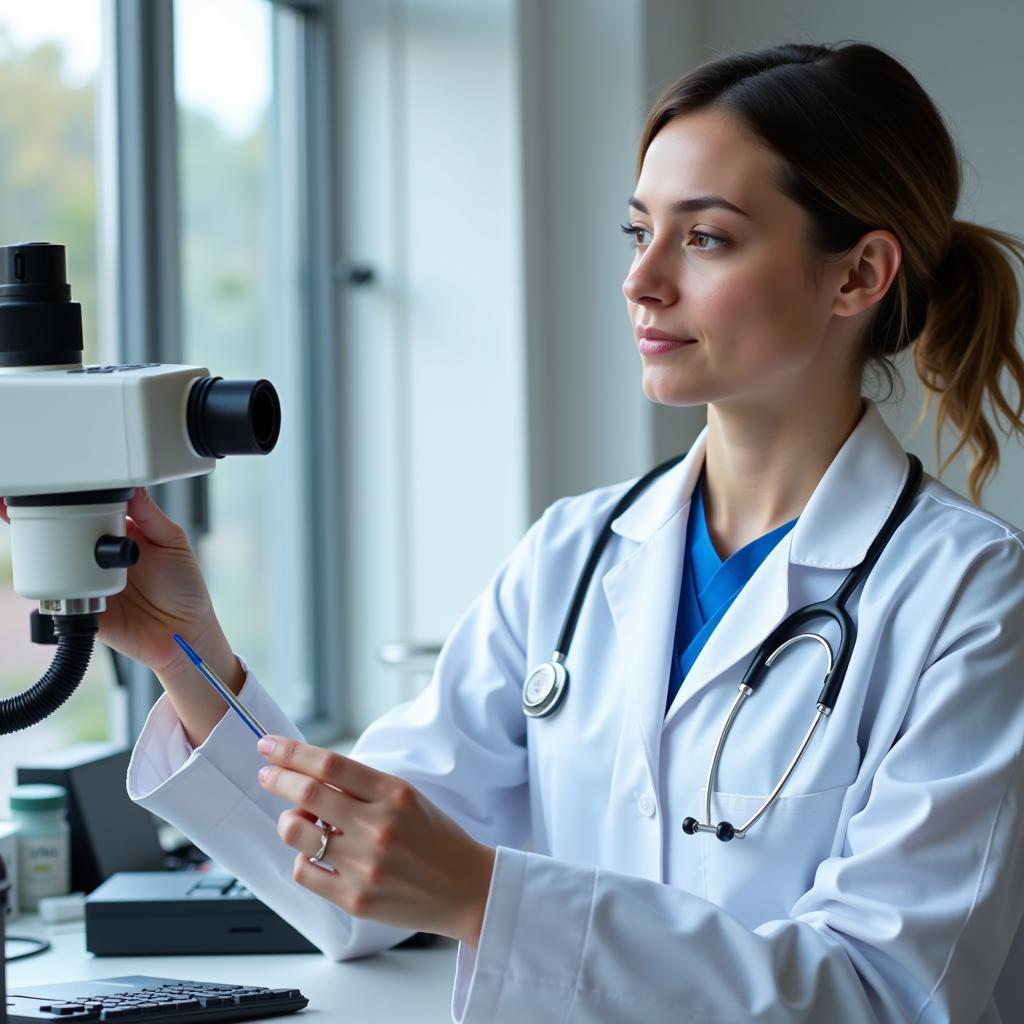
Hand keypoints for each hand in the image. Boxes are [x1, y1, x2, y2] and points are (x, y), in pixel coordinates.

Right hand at [0, 489, 223, 677]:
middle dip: (57, 522)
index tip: (69, 489)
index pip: (93, 509)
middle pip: (67, 532)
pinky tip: (63, 578)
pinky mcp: (81, 606)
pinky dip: (55, 585)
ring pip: (57, 561)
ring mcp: (88, 580)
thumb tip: (131, 486)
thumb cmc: (184, 587)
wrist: (184, 632)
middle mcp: (100, 555)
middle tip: (63, 518)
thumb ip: (151, 515)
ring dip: (55, 552)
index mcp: (122, 534)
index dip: (78, 500)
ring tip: (69, 549)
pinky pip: (59, 594)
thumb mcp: (173, 542)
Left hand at [256, 736, 495, 946]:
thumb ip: (363, 786)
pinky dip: (302, 857)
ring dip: (288, 820)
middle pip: (308, 793)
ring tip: (298, 819)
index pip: (331, 765)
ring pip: (298, 833)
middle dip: (277, 778)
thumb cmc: (436, 838)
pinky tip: (315, 853)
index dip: (292, 752)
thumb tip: (312, 776)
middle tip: (267, 773)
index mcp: (394, 794)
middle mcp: (378, 826)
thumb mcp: (408, 797)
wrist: (467, 888)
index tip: (270, 746)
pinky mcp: (355, 898)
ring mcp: (365, 865)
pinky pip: (304, 871)